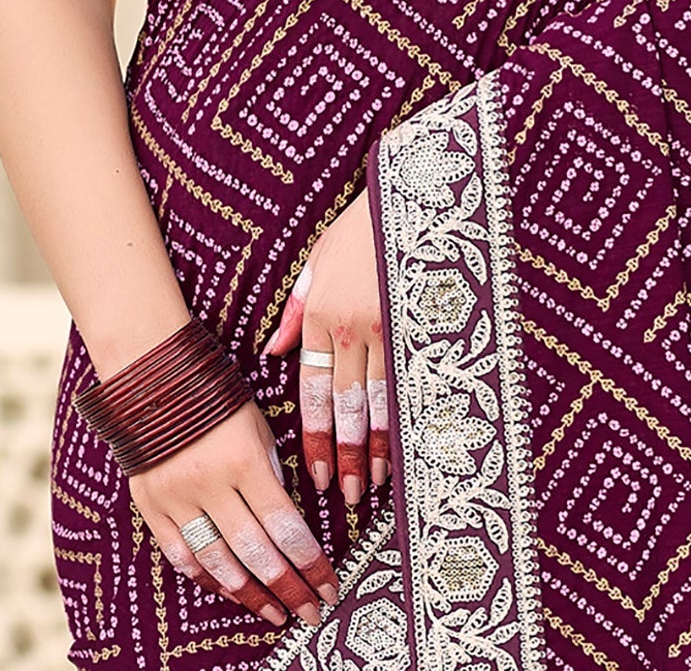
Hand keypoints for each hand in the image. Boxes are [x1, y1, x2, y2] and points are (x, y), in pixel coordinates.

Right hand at [129, 399, 339, 629]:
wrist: (151, 379)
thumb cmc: (213, 397)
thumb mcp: (256, 426)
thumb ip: (270, 472)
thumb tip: (285, 520)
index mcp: (243, 459)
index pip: (285, 525)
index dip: (310, 563)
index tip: (328, 585)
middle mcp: (209, 483)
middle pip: (255, 552)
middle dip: (289, 588)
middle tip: (310, 611)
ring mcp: (177, 498)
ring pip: (218, 562)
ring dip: (250, 594)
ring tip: (275, 612)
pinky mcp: (152, 506)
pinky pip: (181, 555)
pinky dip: (208, 578)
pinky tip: (231, 590)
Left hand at [262, 187, 388, 503]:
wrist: (409, 196)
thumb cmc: (361, 228)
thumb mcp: (318, 261)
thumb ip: (296, 310)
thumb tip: (274, 352)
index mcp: (320, 313)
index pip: (311, 389)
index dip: (314, 435)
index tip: (317, 472)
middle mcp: (349, 325)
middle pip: (344, 404)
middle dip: (345, 453)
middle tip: (346, 493)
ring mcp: (385, 325)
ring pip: (378, 400)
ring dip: (376, 447)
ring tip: (374, 482)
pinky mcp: (416, 321)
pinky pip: (408, 379)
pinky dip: (406, 417)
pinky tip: (408, 444)